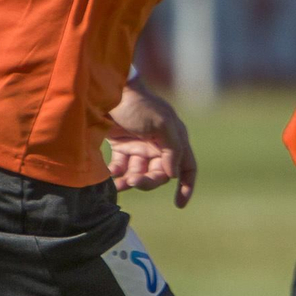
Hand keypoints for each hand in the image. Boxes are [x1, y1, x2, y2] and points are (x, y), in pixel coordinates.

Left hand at [106, 76, 196, 206]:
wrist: (108, 91)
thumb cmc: (139, 105)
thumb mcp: (161, 123)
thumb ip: (171, 149)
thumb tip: (173, 175)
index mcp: (175, 138)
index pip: (187, 167)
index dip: (186, 186)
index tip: (179, 204)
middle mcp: (160, 145)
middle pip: (160, 174)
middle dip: (148, 181)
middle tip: (134, 182)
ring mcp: (140, 146)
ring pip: (139, 174)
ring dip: (131, 182)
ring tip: (118, 184)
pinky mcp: (121, 146)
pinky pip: (122, 168)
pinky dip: (116, 176)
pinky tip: (109, 177)